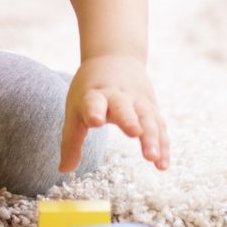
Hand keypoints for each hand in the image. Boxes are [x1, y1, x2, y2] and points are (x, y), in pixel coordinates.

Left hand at [60, 55, 169, 173]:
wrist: (115, 57)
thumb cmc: (91, 89)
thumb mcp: (76, 108)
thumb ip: (72, 140)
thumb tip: (64, 170)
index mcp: (94, 94)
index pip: (93, 102)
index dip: (93, 110)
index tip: (95, 120)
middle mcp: (118, 96)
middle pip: (124, 108)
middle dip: (129, 120)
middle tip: (134, 132)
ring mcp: (138, 101)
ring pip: (147, 118)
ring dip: (152, 137)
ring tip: (153, 158)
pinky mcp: (152, 107)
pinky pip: (159, 127)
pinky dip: (162, 145)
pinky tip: (162, 165)